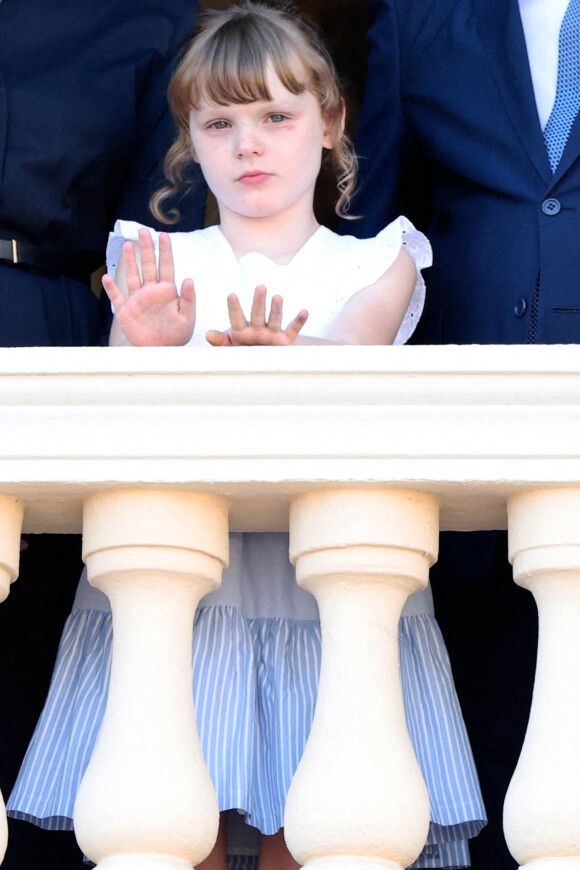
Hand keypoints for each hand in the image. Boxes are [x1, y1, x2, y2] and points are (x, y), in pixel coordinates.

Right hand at [102, 229, 195, 345]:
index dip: (165, 251)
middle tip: (144, 230)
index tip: (164, 235)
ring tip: (128, 244)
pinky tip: (107, 277)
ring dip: (130, 261)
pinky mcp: (126, 311)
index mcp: (167, 292)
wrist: (161, 352)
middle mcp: (151, 292)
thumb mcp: (187, 319)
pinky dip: (111, 288)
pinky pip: (117, 297)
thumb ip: (188, 299)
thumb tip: (189, 279)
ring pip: (132, 276)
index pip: (166, 266)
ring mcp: (138, 300)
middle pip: (148, 265)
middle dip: (146, 248)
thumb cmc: (177, 336)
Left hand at [206, 285, 307, 345]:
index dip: (234, 307)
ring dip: (276, 309)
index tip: (231, 295)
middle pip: (257, 314)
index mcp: (241, 329)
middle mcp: (257, 328)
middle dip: (259, 302)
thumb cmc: (240, 352)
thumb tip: (207, 334)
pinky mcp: (284, 341)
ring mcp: (271, 333)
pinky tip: (304, 312)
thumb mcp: (228, 347)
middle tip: (260, 288)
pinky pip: (292, 330)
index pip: (237, 317)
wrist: (256, 364)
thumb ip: (220, 340)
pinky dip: (299, 321)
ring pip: (274, 319)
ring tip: (277, 297)